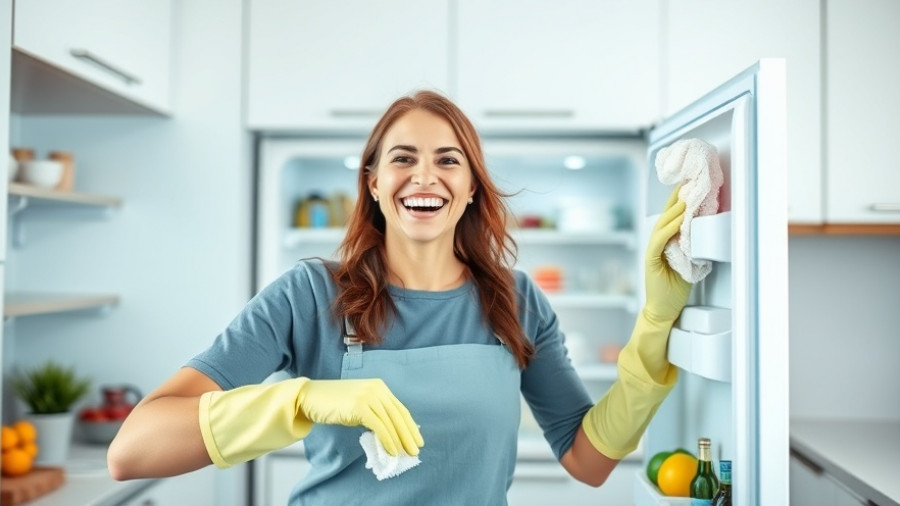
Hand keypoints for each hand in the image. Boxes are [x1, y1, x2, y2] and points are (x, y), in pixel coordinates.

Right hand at [298, 378, 423, 456]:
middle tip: (415, 451)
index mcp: (379, 387)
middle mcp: (376, 389)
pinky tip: (391, 451)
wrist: (310, 397)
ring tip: (404, 454)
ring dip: (399, 440)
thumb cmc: (333, 404)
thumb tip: (391, 434)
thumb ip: (375, 413)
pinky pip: (379, 426)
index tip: (417, 440)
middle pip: (398, 415)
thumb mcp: (359, 405)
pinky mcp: (360, 406)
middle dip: (409, 435)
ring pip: (390, 422)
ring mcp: (368, 396)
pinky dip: (387, 440)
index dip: (410, 426)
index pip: (400, 409)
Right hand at [644, 186, 691, 322]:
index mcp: (667, 243)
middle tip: (687, 181)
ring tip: (684, 197)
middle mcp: (658, 244)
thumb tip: (706, 231)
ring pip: (662, 225)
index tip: (690, 184)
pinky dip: (668, 230)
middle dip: (676, 198)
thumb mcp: (689, 264)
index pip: (672, 217)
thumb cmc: (675, 290)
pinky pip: (659, 241)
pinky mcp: (651, 261)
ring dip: (674, 211)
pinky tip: (677, 221)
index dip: (680, 200)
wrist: (663, 310)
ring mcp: (653, 252)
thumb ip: (692, 247)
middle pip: (666, 216)